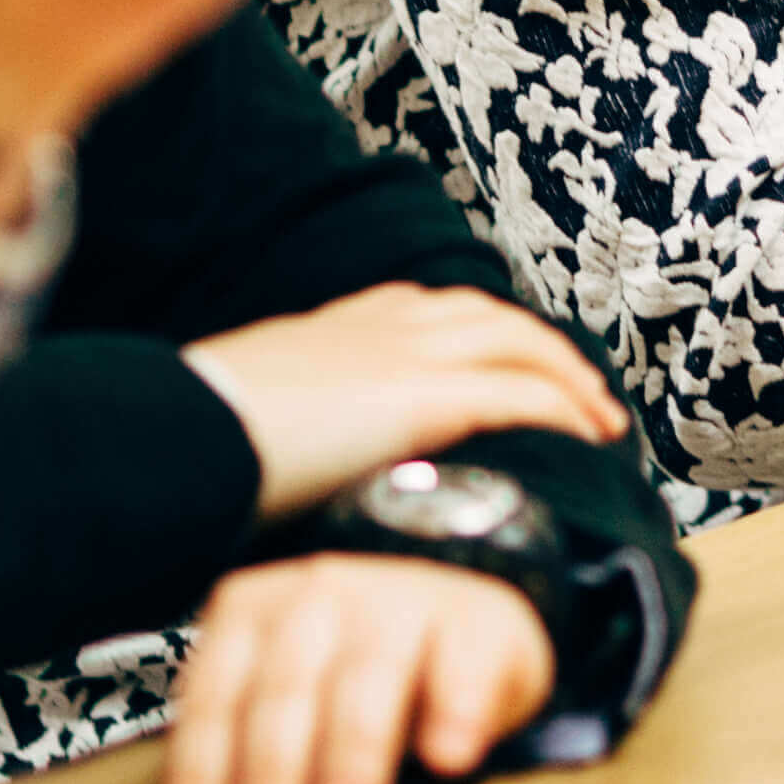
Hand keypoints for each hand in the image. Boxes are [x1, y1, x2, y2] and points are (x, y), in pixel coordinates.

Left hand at [152, 555, 557, 783]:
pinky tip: (447, 758)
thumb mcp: (283, 696)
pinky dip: (455, 710)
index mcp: (250, 611)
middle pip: (285, 692)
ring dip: (351, 757)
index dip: (204, 783)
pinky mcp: (478, 620)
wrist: (458, 614)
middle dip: (269, 780)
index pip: (216, 702)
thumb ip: (241, 752)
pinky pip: (463, 664)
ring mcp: (401, 598)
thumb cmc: (348, 675)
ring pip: (368, 678)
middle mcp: (318, 594)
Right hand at [181, 284, 629, 522]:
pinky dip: (563, 408)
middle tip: (582, 393)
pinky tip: (587, 436)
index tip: (512, 364)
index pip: (437, 311)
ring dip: (570, 378)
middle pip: (494, 319)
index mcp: (345, 322)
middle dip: (546, 352)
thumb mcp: (255, 415)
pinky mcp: (426, 395)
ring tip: (601, 419)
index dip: (487, 335)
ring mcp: (409, 352)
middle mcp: (386, 322)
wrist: (182, 431)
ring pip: (521, 345)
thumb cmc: (199, 436)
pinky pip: (522, 392)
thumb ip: (296, 430)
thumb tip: (297, 471)